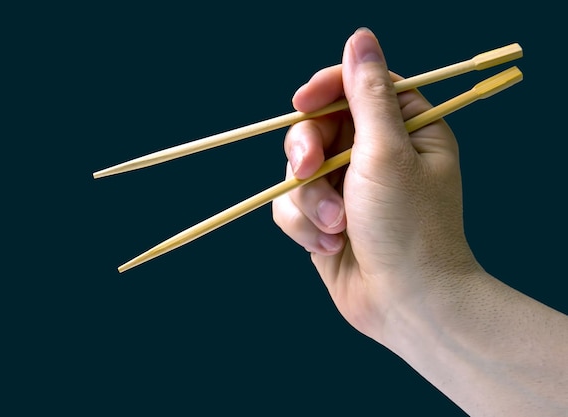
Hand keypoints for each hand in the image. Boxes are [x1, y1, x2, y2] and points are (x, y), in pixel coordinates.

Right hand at [272, 28, 479, 344]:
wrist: (405, 304)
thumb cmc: (408, 228)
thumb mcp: (387, 153)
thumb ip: (367, 95)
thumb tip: (360, 38)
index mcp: (403, 129)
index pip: (356, 86)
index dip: (326, 88)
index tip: (303, 102)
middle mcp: (372, 155)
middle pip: (316, 126)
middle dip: (307, 153)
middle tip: (310, 172)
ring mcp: (345, 189)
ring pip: (296, 170)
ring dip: (309, 200)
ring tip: (335, 227)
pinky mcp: (323, 219)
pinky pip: (290, 206)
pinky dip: (303, 226)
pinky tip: (329, 246)